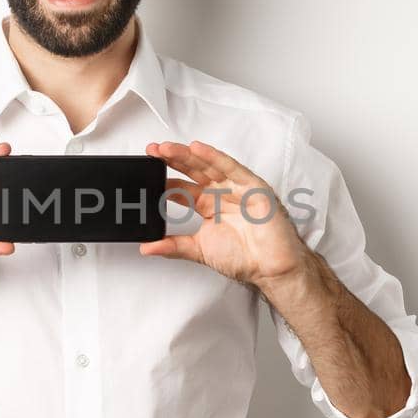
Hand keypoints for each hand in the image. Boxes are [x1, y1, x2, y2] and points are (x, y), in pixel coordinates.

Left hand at [142, 139, 310, 289]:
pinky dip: (215, 157)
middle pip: (192, 172)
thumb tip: (147, 247)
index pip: (182, 188)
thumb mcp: (199, 250)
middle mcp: (221, 194)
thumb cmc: (244, 259)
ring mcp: (237, 188)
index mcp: (208, 206)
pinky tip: (198, 149)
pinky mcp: (252, 186)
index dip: (164, 180)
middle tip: (151, 152)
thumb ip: (173, 246)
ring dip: (187, 155)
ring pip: (208, 166)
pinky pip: (232, 168)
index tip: (145, 174)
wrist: (271, 268)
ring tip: (166, 148)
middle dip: (171, 160)